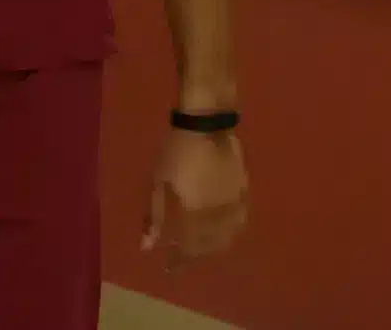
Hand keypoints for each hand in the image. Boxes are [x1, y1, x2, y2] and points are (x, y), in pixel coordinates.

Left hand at [142, 129, 247, 268]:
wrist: (205, 122)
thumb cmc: (175, 150)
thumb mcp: (157, 182)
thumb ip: (154, 216)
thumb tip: (146, 247)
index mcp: (194, 212)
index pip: (188, 247)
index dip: (179, 260)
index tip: (169, 267)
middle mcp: (217, 212)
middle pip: (209, 244)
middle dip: (196, 255)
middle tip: (184, 258)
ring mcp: (234, 200)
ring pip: (229, 234)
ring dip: (216, 246)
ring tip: (204, 249)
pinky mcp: (244, 188)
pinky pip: (242, 216)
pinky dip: (234, 229)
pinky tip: (228, 231)